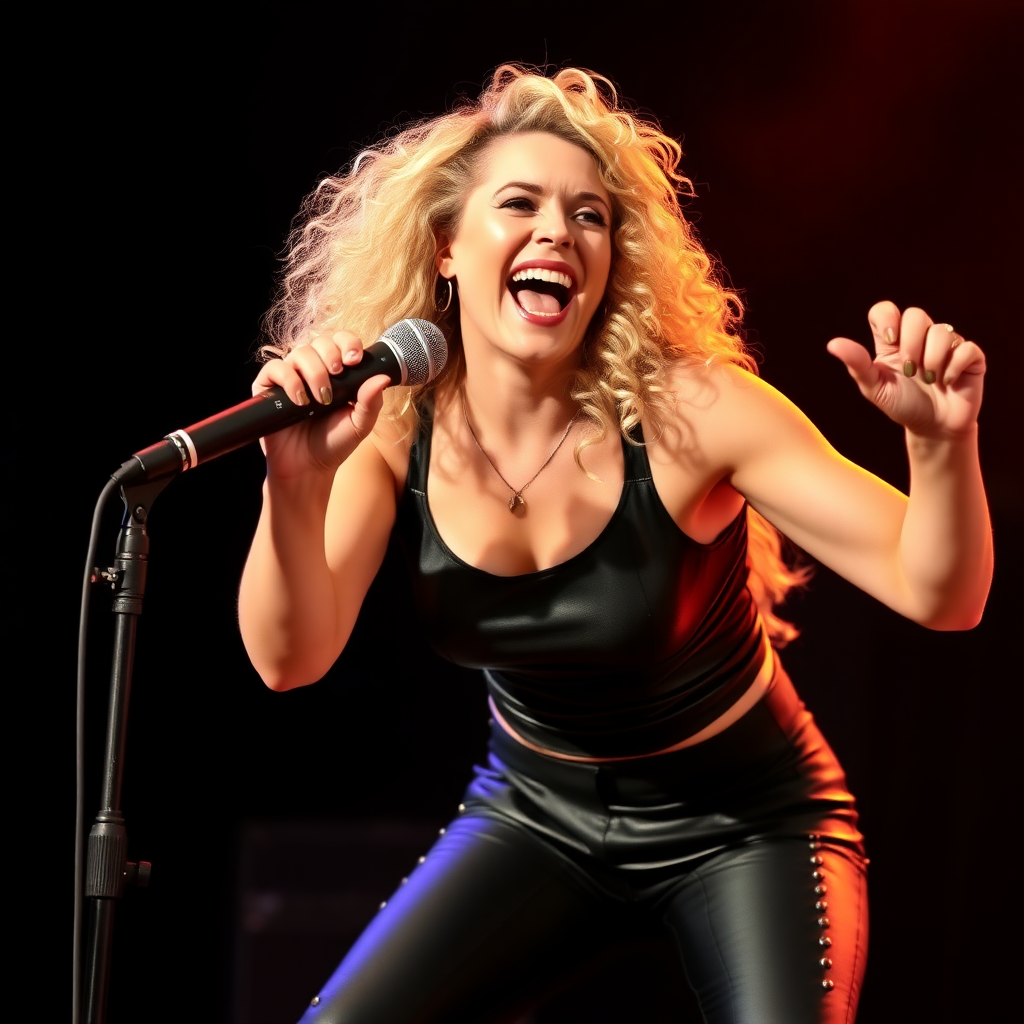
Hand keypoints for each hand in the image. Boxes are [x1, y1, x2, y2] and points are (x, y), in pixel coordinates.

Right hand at [251, 329, 389, 477]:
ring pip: (299, 352)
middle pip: (320, 342)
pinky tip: (300, 400)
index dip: (348, 343)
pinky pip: (276, 368)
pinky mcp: (269, 387)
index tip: (354, 360)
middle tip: (337, 375)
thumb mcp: (360, 424)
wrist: (308, 468)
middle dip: (331, 355)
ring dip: (314, 371)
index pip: (341, 342)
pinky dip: (289, 380)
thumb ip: (371, 402)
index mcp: (337, 373)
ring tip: (321, 398)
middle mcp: (312, 370)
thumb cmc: (334, 444)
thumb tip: (383, 377)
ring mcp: (290, 377)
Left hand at [826, 301, 985, 438]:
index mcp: (894, 341)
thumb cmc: (902, 405)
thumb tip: (833, 344)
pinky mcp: (970, 357)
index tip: (889, 342)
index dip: (886, 319)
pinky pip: (965, 348)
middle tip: (909, 370)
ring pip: (942, 330)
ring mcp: (947, 345)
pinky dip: (953, 367)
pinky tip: (946, 382)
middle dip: (910, 344)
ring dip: (931, 360)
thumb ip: (857, 364)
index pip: (885, 310)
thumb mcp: (874, 388)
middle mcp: (920, 337)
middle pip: (916, 314)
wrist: (932, 428)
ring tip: (929, 379)